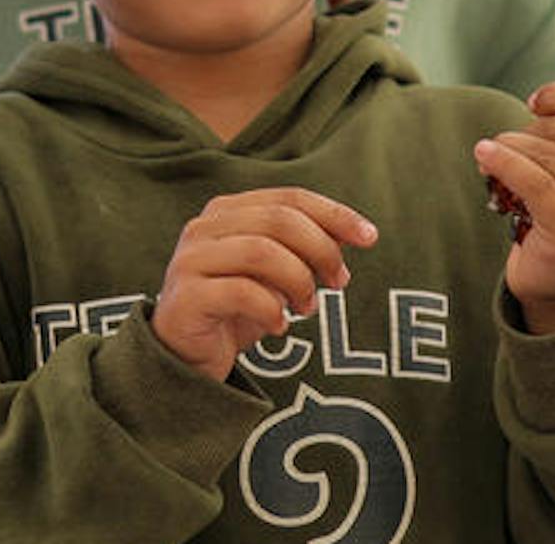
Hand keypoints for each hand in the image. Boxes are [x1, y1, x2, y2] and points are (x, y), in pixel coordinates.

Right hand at [151, 188, 378, 380]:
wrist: (184, 357)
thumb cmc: (235, 309)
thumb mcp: (276, 275)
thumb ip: (305, 249)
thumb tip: (355, 234)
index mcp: (227, 211)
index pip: (289, 197)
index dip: (334, 214)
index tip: (370, 238)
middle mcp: (203, 227)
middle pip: (279, 220)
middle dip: (321, 250)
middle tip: (339, 283)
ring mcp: (190, 260)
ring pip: (262, 251)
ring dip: (298, 281)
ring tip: (307, 308)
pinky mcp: (186, 298)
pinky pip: (242, 292)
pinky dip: (272, 310)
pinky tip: (280, 326)